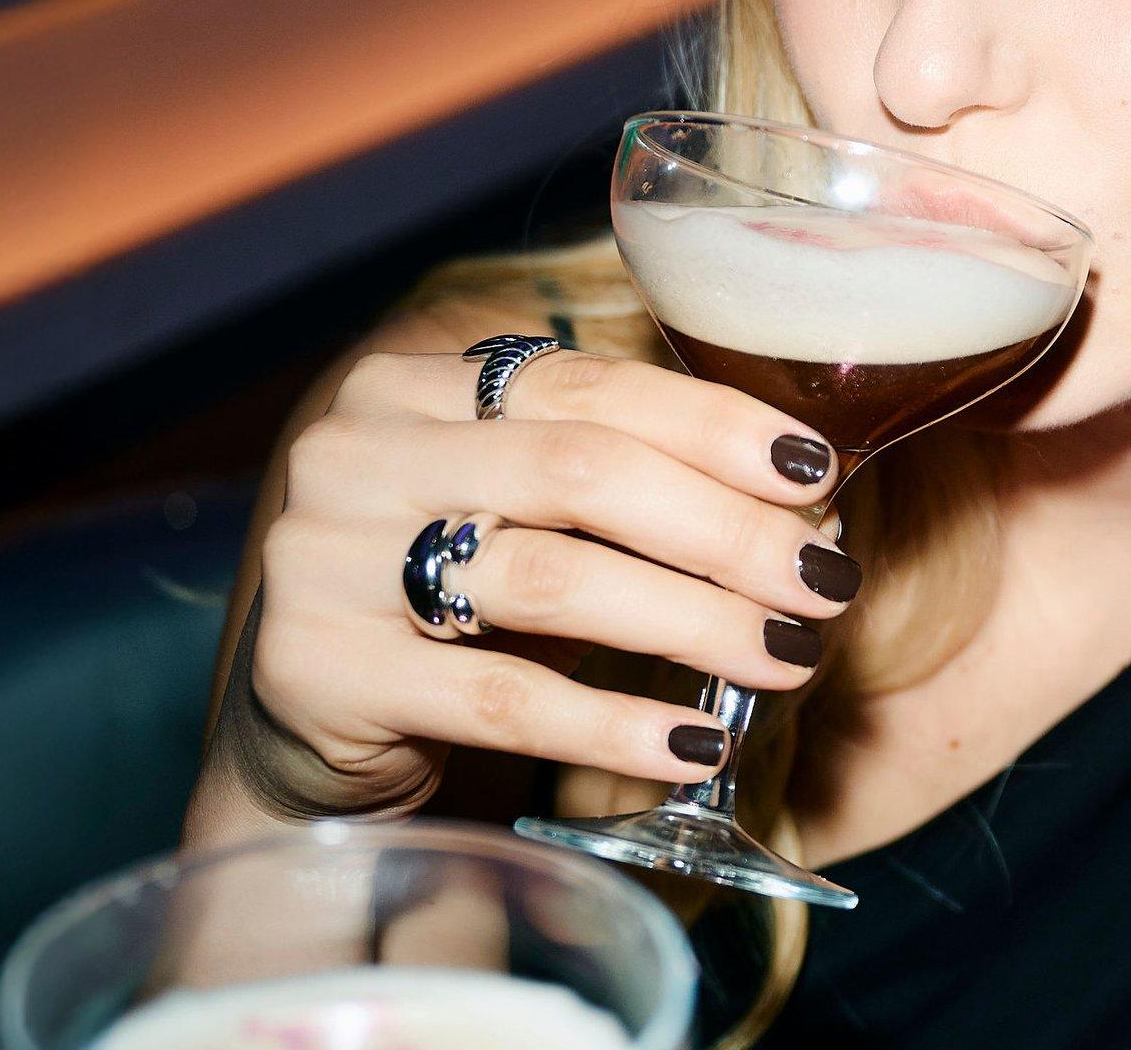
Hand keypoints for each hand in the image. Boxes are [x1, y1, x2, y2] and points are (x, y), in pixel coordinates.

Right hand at [213, 342, 853, 823]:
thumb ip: (618, 482)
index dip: (713, 425)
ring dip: (694, 621)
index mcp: (413, 388)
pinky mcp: (322, 672)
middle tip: (823, 580)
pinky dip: (614, 724)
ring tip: (786, 654)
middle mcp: (360, 456)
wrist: (307, 717)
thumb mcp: (515, 512)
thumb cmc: (444, 596)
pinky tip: (695, 743)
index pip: (589, 387)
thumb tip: (802, 503)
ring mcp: (327, 561)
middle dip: (725, 529)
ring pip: (553, 579)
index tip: (817, 470)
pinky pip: (502, 698)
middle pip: (583, 472)